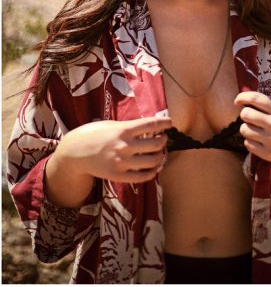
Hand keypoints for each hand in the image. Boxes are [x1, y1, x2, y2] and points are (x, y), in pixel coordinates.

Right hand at [54, 116, 171, 183]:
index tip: (170, 122)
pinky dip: (153, 172)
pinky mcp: (118, 176)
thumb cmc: (93, 135)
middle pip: (156, 144)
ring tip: (158, 152)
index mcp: (123, 130)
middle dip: (163, 140)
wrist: (73, 153)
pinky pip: (143, 177)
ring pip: (153, 160)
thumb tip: (151, 127)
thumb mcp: (111, 124)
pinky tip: (154, 167)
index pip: (151, 125)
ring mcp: (122, 162)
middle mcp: (124, 146)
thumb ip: (129, 126)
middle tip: (163, 138)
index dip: (164, 123)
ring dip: (160, 155)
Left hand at [237, 92, 270, 166]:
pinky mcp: (267, 153)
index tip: (238, 100)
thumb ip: (269, 107)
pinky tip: (258, 141)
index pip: (256, 99)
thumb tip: (245, 101)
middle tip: (251, 118)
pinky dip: (250, 141)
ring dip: (247, 129)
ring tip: (255, 130)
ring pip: (244, 130)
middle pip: (246, 114)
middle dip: (246, 115)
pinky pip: (247, 144)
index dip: (243, 97)